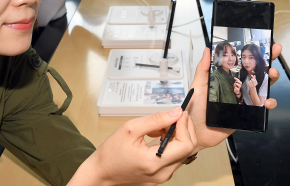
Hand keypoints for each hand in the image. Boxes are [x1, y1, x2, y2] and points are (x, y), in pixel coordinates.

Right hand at [70, 107, 196, 185]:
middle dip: (183, 129)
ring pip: (182, 153)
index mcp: (155, 162)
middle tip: (173, 116)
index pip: (186, 145)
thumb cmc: (111, 153)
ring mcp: (162, 177)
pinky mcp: (160, 176)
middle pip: (188, 149)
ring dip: (177, 136)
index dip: (185, 126)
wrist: (101, 173)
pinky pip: (174, 158)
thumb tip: (176, 113)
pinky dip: (171, 144)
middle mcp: (162, 173)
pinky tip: (157, 136)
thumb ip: (156, 120)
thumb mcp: (131, 129)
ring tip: (159, 127)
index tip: (179, 113)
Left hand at [186, 43, 280, 152]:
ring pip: (263, 89)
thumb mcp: (198, 86)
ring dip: (271, 81)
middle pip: (257, 74)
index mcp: (227, 81)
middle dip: (268, 62)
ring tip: (272, 75)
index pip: (243, 65)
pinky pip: (261, 109)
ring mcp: (243, 102)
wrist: (195, 133)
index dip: (254, 56)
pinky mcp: (246, 115)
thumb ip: (203, 68)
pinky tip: (267, 101)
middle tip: (274, 53)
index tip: (264, 44)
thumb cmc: (194, 109)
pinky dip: (268, 104)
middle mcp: (237, 89)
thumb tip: (207, 49)